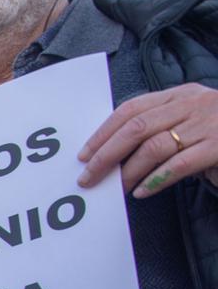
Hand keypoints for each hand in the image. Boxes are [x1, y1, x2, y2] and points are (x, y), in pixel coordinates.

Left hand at [79, 84, 217, 198]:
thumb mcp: (190, 123)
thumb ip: (160, 128)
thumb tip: (115, 153)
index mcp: (182, 95)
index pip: (132, 108)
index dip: (104, 131)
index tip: (84, 154)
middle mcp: (194, 104)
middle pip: (137, 127)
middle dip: (106, 154)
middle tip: (88, 177)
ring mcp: (209, 124)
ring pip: (154, 146)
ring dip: (128, 171)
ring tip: (116, 189)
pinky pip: (179, 164)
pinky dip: (155, 180)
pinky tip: (142, 193)